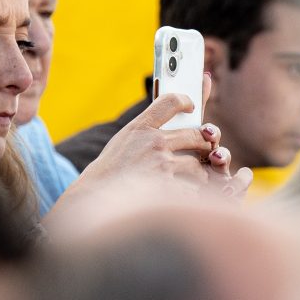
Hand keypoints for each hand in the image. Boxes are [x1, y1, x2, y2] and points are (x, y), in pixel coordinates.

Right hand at [46, 74, 250, 225]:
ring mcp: (161, 166)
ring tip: (188, 179)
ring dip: (197, 174)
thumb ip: (147, 129)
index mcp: (139, 128)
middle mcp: (153, 143)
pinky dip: (188, 195)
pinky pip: (193, 190)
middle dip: (203, 145)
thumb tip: (174, 112)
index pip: (170, 101)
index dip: (186, 100)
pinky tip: (177, 197)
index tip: (191, 106)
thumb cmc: (112, 171)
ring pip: (198, 166)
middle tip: (202, 150)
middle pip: (195, 135)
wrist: (96, 199)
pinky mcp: (168, 188)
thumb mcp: (124, 141)